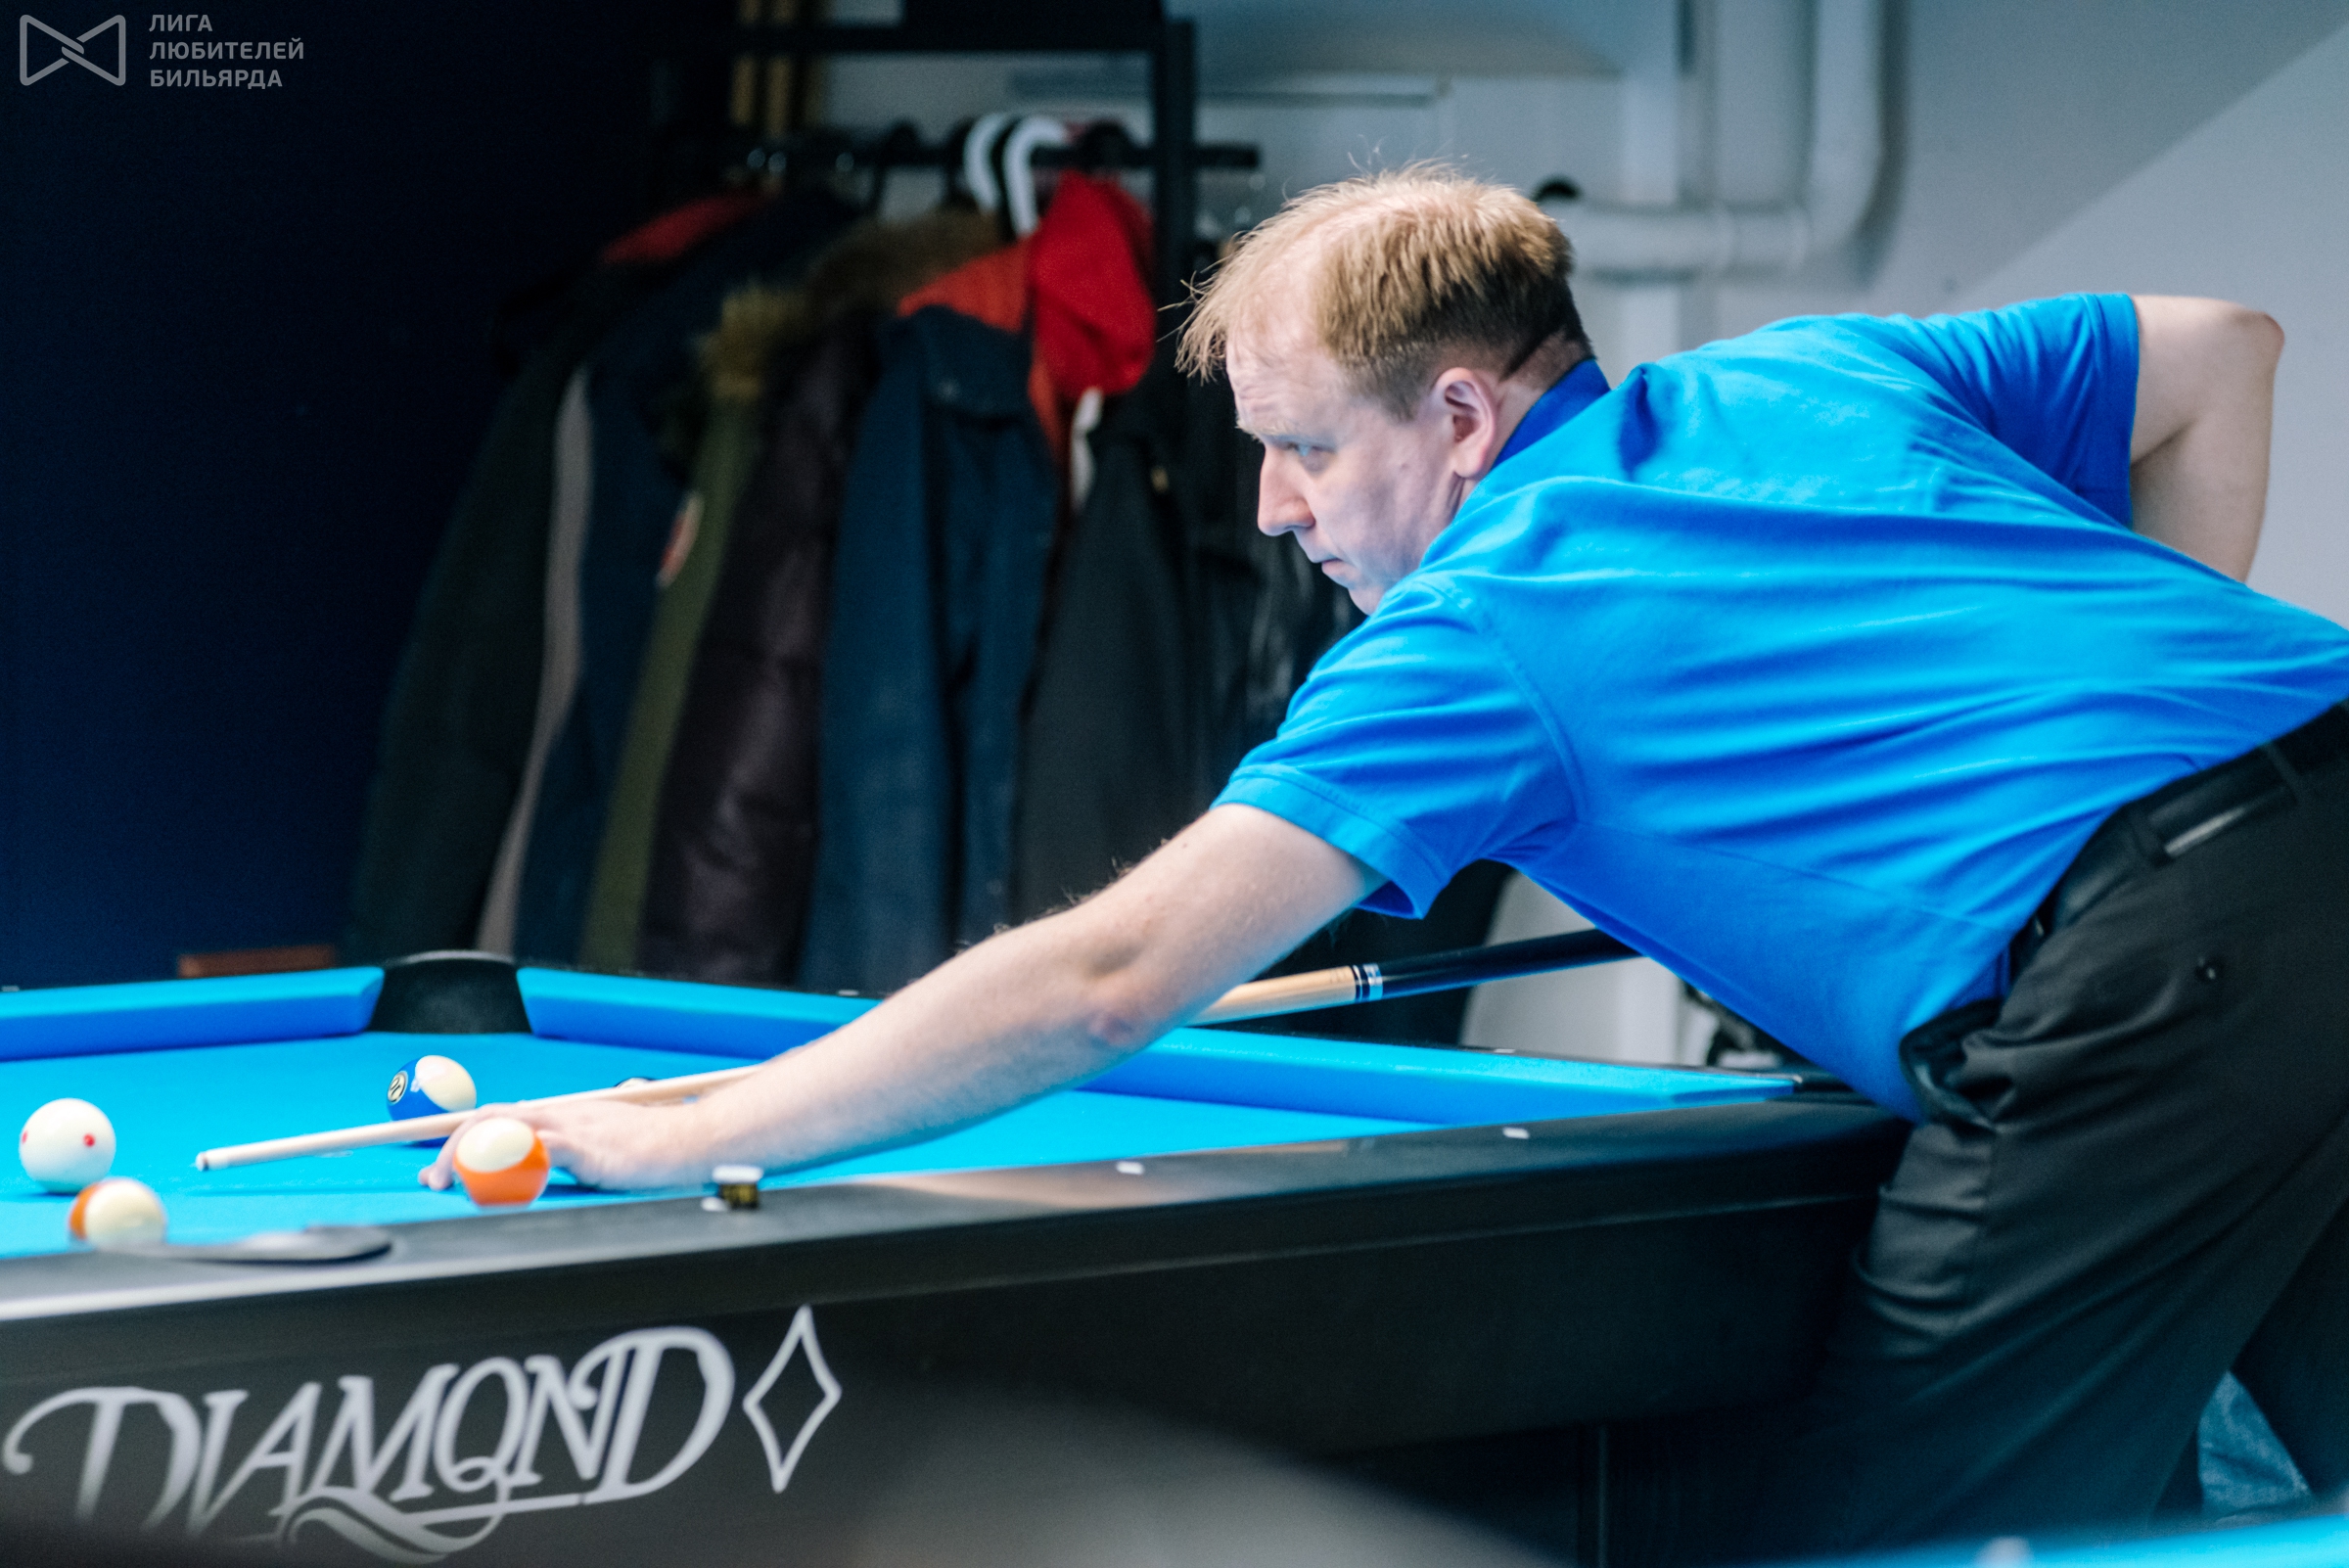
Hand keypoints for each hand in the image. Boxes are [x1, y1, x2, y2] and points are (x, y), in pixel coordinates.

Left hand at [418, 1098, 720, 1193]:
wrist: (693, 1139)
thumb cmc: (657, 1144)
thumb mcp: (608, 1138)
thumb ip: (581, 1140)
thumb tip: (555, 1145)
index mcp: (562, 1113)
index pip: (501, 1116)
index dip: (463, 1138)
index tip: (439, 1166)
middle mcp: (561, 1113)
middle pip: (490, 1118)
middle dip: (451, 1147)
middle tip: (431, 1180)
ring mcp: (573, 1128)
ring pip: (504, 1129)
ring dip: (467, 1155)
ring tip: (448, 1182)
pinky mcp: (587, 1147)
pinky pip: (540, 1148)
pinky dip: (511, 1159)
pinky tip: (493, 1178)